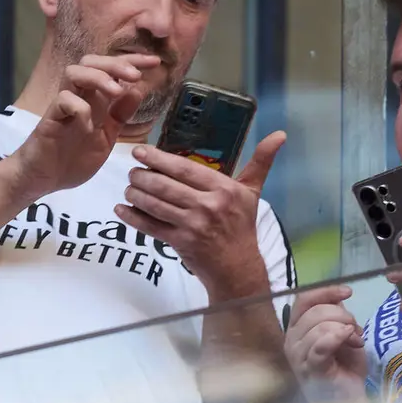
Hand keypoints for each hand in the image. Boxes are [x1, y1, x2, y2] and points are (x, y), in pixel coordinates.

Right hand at [8, 54, 155, 197]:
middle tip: (135, 75)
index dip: (132, 61)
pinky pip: (62, 101)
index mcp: (94, 100)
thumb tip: (138, 90)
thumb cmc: (73, 158)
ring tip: (116, 91)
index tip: (155, 62)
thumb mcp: (106, 136)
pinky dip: (80, 107)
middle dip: (115, 63)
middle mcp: (78, 97)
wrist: (44, 180)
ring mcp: (62, 107)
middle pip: (90, 62)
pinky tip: (90, 125)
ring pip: (74, 72)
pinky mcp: (50, 120)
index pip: (111, 70)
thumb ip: (120, 115)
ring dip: (98, 78)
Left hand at [115, 131, 285, 294]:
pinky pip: (151, 227)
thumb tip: (280, 134)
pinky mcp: (181, 243)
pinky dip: (133, 218)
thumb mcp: (252, 193)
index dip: (159, 159)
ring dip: (136, 194)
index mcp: (224, 189)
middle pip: (166, 185)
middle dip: (143, 176)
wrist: (238, 268)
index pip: (185, 168)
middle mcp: (209, 206)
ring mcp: (194, 226)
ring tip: (128, 187)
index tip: (141, 152)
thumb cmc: (242, 226)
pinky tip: (121, 209)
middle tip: (132, 171)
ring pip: (156, 205)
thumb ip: (260, 162)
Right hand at [283, 284, 365, 402]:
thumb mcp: (342, 335)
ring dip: (345, 329)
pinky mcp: (312, 369)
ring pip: (320, 326)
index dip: (326, 291)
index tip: (348, 292)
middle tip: (356, 330)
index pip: (304, 299)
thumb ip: (336, 315)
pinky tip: (350, 340)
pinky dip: (337, 337)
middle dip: (342, 315)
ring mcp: (299, 356)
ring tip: (356, 342)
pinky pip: (320, 346)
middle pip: (315, 311)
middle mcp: (292, 340)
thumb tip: (337, 296)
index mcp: (297, 328)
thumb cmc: (343, 369)